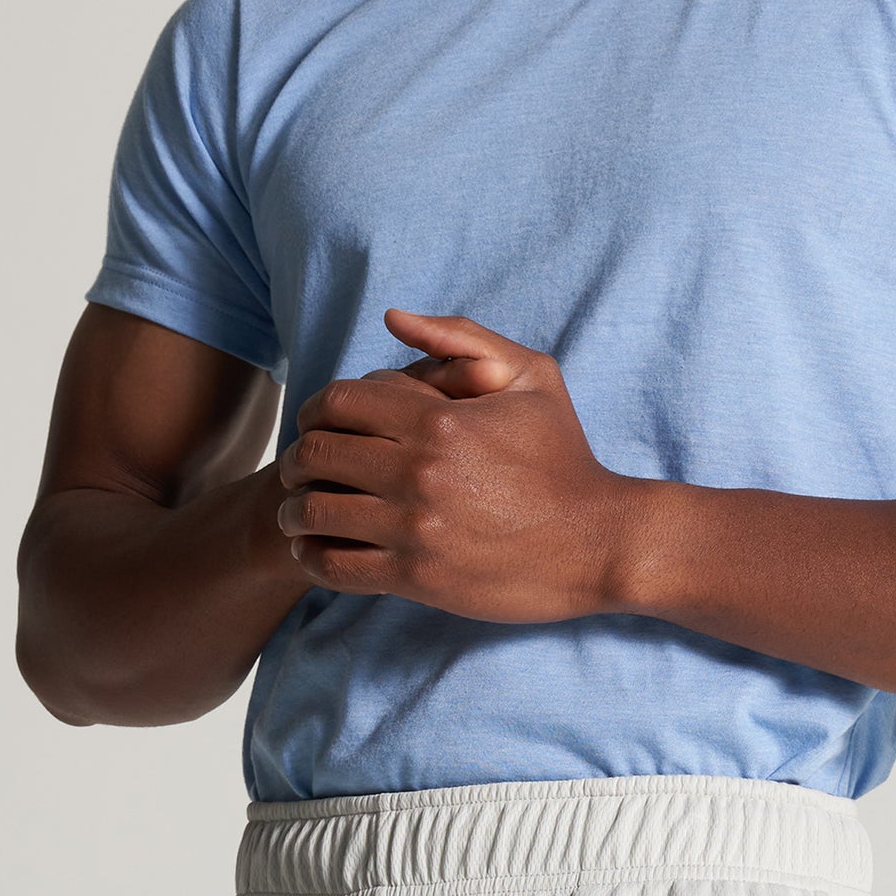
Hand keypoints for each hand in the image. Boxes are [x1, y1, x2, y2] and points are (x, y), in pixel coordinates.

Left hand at [276, 309, 646, 621]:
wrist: (597, 541)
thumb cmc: (563, 455)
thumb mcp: (530, 376)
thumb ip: (460, 338)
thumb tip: (392, 317)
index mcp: (439, 418)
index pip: (337, 402)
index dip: (318, 408)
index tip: (323, 422)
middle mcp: (418, 471)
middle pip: (314, 454)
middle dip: (299, 456)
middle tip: (303, 465)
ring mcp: (414, 527)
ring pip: (313, 512)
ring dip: (298, 508)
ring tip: (304, 509)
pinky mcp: (416, 577)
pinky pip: (332, 567)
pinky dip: (312, 556)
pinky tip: (319, 548)